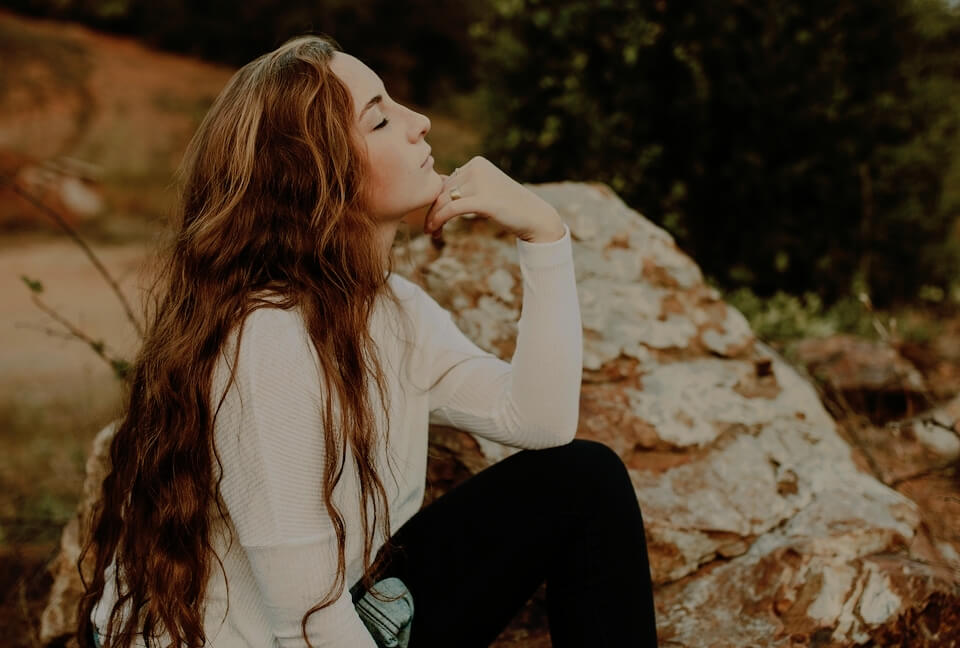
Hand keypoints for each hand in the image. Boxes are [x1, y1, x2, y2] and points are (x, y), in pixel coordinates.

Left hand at [423, 156, 563, 242]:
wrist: (534, 216)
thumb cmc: (509, 206)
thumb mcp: (485, 188)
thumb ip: (464, 183)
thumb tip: (439, 181)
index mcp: (477, 163)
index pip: (446, 182)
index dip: (435, 201)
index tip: (432, 218)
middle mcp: (477, 168)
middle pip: (443, 191)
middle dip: (433, 211)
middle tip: (430, 229)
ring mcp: (481, 183)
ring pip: (444, 200)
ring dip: (434, 219)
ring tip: (432, 233)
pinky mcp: (483, 200)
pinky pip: (452, 209)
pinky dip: (439, 220)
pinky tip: (435, 231)